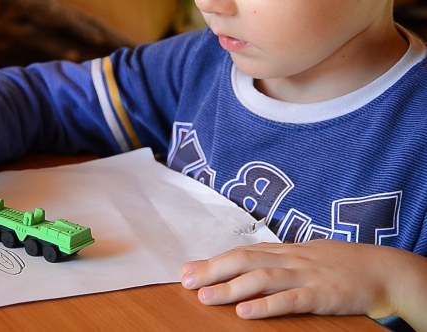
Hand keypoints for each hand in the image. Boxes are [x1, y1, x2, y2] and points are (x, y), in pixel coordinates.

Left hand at [181, 239, 426, 328]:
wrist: (382, 269)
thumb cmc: (340, 263)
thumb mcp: (305, 256)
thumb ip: (277, 261)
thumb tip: (245, 266)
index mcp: (285, 251)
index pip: (242, 252)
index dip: (213, 261)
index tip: (187, 269)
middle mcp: (290, 259)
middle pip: (244, 260)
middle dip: (212, 270)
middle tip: (186, 280)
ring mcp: (305, 276)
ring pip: (262, 278)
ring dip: (231, 288)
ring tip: (206, 297)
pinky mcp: (321, 295)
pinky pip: (290, 299)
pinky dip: (266, 305)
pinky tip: (245, 312)